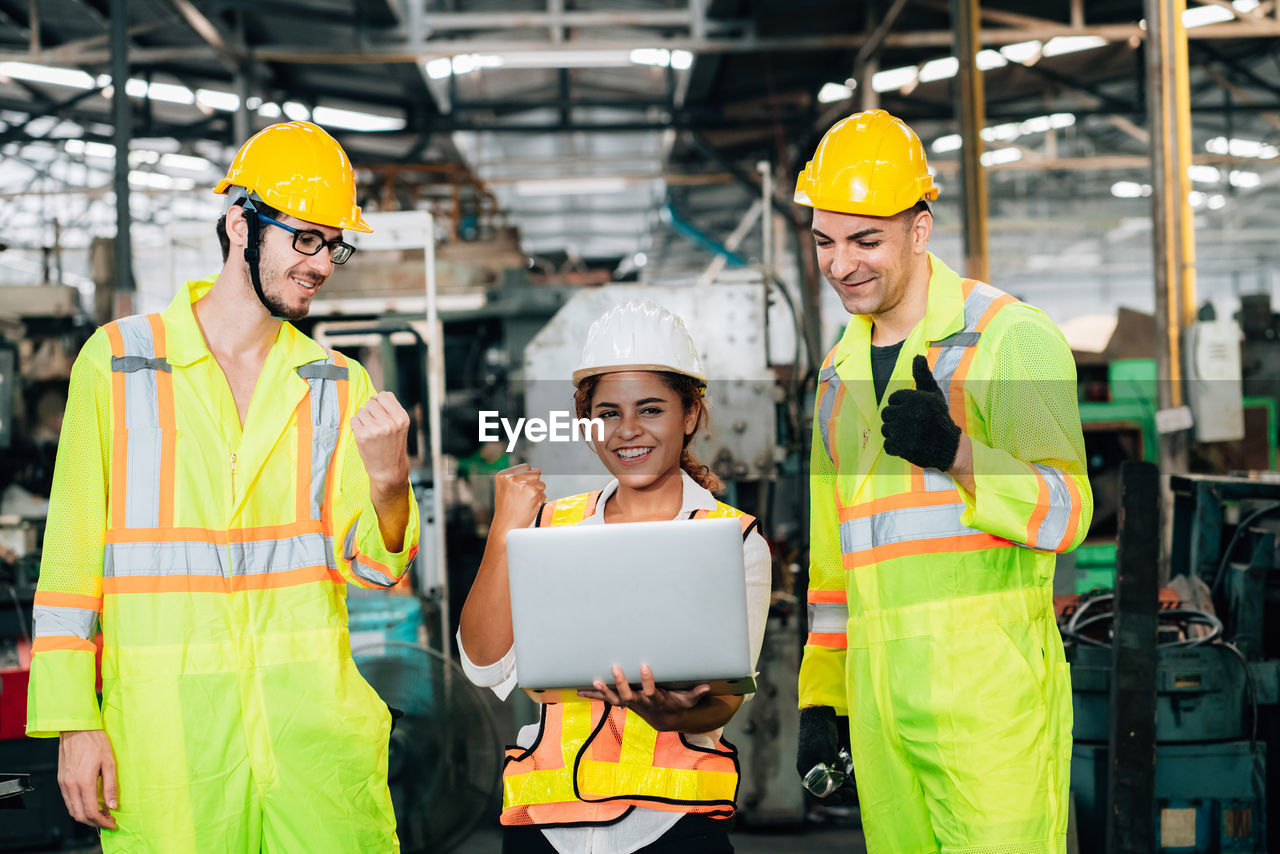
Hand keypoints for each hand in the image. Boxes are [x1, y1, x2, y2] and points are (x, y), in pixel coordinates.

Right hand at [58, 729, 117, 829]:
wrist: (76, 729)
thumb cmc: (94, 741)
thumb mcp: (109, 762)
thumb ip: (111, 786)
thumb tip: (113, 805)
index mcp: (84, 782)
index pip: (91, 812)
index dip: (102, 822)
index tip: (112, 823)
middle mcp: (70, 786)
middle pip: (80, 815)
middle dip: (95, 823)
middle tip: (109, 820)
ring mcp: (64, 784)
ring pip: (72, 810)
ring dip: (86, 816)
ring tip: (102, 813)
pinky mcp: (61, 780)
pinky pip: (68, 801)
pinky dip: (78, 807)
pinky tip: (90, 803)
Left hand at [351, 391, 410, 493]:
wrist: (388, 469)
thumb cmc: (393, 445)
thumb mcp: (400, 425)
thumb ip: (391, 408)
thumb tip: (374, 396)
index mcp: (401, 418)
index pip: (384, 396)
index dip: (379, 401)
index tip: (379, 410)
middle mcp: (390, 423)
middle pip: (371, 403)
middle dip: (371, 411)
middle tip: (375, 425)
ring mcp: (375, 429)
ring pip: (361, 411)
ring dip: (363, 419)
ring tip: (370, 431)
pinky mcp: (363, 436)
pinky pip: (353, 420)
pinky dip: (356, 426)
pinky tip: (364, 435)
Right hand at [491, 464, 545, 532]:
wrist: (506, 527)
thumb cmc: (506, 510)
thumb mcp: (504, 489)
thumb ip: (517, 478)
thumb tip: (536, 471)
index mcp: (503, 475)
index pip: (526, 467)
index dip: (527, 478)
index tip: (520, 489)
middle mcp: (512, 477)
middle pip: (536, 472)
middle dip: (534, 483)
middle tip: (524, 496)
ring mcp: (523, 484)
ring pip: (542, 484)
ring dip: (537, 493)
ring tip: (525, 502)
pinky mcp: (533, 493)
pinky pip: (543, 494)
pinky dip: (539, 501)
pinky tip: (528, 507)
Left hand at [578, 665, 709, 731]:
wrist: (663, 720)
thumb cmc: (676, 705)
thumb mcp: (687, 700)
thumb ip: (695, 693)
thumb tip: (707, 686)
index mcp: (655, 699)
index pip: (651, 690)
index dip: (648, 680)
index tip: (645, 666)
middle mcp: (639, 702)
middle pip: (628, 695)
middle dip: (620, 682)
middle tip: (615, 668)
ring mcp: (629, 703)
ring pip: (614, 699)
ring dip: (603, 691)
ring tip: (594, 680)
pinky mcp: (622, 702)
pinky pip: (605, 699)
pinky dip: (593, 694)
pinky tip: (579, 690)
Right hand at [796, 706, 857, 804]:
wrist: (819, 713)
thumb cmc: (819, 729)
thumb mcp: (826, 745)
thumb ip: (833, 761)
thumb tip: (843, 778)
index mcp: (806, 769)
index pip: (814, 793)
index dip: (828, 799)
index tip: (841, 799)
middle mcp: (811, 770)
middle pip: (823, 791)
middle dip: (838, 794)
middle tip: (852, 792)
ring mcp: (818, 766)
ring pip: (830, 785)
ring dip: (842, 789)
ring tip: (854, 787)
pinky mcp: (826, 761)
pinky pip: (833, 777)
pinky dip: (842, 780)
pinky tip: (851, 779)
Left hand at [881, 354, 961, 471]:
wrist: (950, 447)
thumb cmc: (939, 417)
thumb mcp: (933, 393)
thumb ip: (922, 375)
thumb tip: (917, 355)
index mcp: (915, 398)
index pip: (893, 399)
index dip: (902, 406)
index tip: (915, 412)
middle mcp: (909, 413)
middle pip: (886, 414)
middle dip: (897, 420)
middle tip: (912, 425)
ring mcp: (904, 431)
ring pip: (886, 429)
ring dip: (896, 434)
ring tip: (912, 435)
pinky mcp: (902, 448)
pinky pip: (888, 445)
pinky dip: (896, 448)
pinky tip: (909, 446)